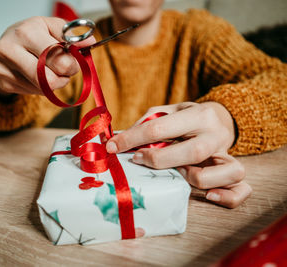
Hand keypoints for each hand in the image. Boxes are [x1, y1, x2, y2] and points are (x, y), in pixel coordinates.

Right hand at [0, 16, 95, 95]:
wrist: (4, 44)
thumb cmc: (30, 34)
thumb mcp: (51, 27)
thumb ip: (72, 36)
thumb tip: (89, 43)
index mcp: (27, 32)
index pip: (59, 61)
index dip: (72, 65)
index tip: (74, 62)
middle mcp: (11, 50)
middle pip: (50, 80)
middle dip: (63, 78)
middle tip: (64, 70)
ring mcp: (4, 68)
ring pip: (44, 89)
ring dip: (53, 83)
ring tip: (47, 69)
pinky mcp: (3, 83)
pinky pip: (34, 93)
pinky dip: (41, 87)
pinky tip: (35, 75)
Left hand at [106, 101, 251, 207]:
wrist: (221, 118)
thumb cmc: (187, 117)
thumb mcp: (167, 110)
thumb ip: (147, 123)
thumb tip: (119, 140)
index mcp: (198, 114)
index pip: (159, 127)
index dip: (132, 139)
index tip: (113, 146)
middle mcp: (215, 134)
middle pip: (191, 152)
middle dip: (158, 160)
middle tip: (138, 160)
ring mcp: (227, 154)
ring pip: (222, 172)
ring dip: (195, 178)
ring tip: (179, 173)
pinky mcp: (234, 169)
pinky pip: (241, 189)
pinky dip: (228, 197)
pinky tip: (209, 196)